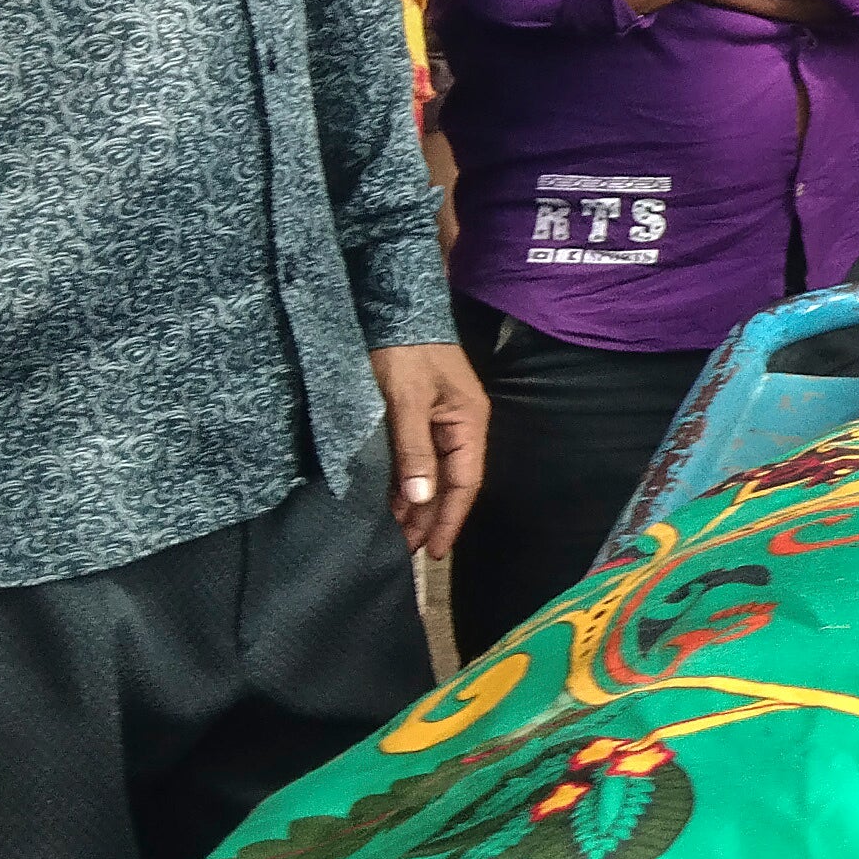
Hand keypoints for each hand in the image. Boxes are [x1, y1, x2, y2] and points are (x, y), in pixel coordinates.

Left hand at [371, 339, 487, 558]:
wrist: (392, 307)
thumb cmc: (405, 351)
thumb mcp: (407, 399)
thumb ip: (413, 449)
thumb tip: (422, 499)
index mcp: (469, 423)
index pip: (464, 483)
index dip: (448, 519)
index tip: (431, 551)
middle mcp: (459, 426)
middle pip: (449, 482)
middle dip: (428, 517)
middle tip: (403, 550)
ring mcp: (438, 421)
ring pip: (430, 473)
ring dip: (414, 502)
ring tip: (393, 533)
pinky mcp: (416, 415)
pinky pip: (415, 458)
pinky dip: (403, 481)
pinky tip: (389, 499)